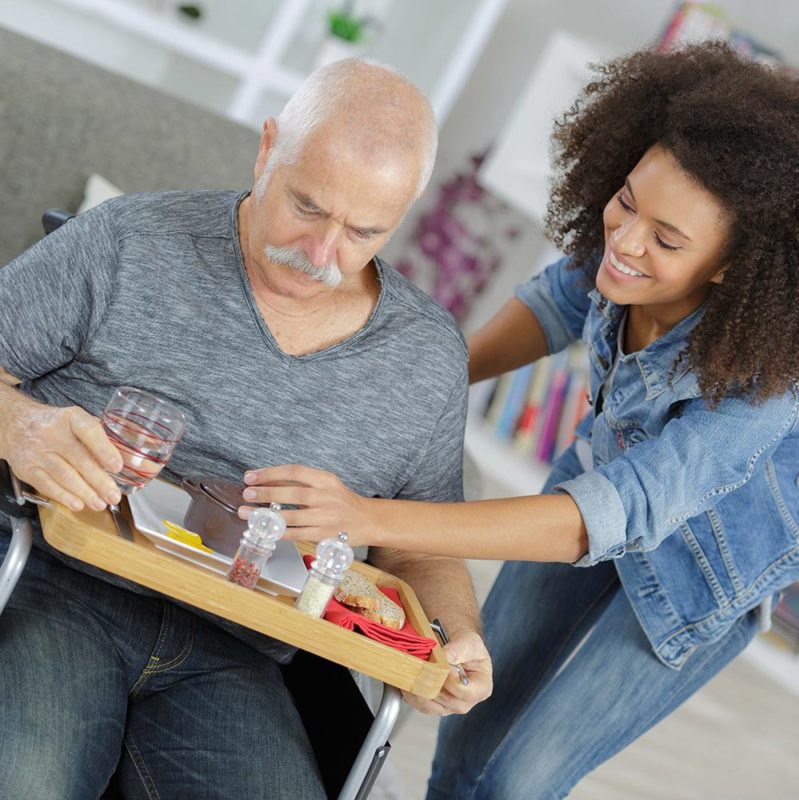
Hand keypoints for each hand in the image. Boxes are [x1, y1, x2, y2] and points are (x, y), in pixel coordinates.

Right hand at [1, 397, 122, 511]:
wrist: (17, 424)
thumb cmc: (59, 426)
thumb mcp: (81, 424)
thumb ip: (107, 441)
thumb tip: (138, 462)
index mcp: (72, 418)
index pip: (89, 431)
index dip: (104, 449)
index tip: (117, 466)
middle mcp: (53, 433)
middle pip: (79, 459)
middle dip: (99, 480)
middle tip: (114, 495)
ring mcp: (38, 451)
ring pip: (64, 475)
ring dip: (85, 492)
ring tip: (101, 503)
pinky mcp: (27, 468)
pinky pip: (47, 485)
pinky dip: (64, 497)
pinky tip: (78, 504)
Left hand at [239, 464, 374, 545]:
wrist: (367, 520)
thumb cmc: (342, 501)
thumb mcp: (325, 485)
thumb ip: (300, 483)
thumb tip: (266, 481)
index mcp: (325, 479)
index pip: (295, 472)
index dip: (270, 473)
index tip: (251, 476)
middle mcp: (326, 497)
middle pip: (293, 493)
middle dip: (266, 493)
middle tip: (247, 493)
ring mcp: (325, 518)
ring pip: (292, 516)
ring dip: (267, 515)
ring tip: (246, 512)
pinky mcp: (323, 535)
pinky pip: (296, 534)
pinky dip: (279, 532)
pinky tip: (264, 529)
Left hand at [402, 630, 491, 715]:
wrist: (454, 646)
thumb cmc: (467, 646)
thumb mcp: (470, 641)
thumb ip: (460, 648)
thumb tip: (447, 657)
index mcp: (481, 688)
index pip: (468, 694)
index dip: (455, 683)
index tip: (445, 668)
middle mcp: (465, 701)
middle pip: (449, 703)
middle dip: (435, 686)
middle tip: (424, 671)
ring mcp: (448, 705)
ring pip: (432, 707)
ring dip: (420, 691)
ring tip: (413, 675)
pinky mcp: (433, 705)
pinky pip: (420, 705)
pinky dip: (412, 693)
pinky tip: (408, 680)